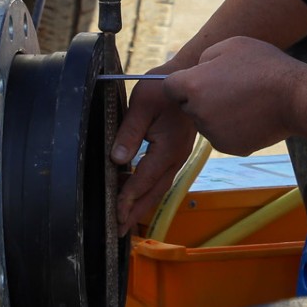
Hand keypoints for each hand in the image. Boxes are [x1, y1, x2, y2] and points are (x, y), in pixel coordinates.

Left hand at [111, 74, 197, 232]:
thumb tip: (117, 159)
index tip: (115, 212)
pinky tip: (137, 194)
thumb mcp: (142, 104)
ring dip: (142, 205)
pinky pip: (162, 178)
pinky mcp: (177, 152)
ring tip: (126, 221)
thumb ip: (129, 132)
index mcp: (168, 147)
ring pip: (160, 188)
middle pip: (154, 192)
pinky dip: (149, 191)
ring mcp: (179, 156)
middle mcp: (176, 157)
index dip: (127, 197)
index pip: (144, 179)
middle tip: (119, 231)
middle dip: (136, 212)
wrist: (192, 75)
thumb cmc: (165, 86)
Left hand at [162, 37, 306, 156]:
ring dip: (217, 114)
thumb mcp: (231, 46)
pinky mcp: (229, 147)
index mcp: (193, 85)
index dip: (183, 82)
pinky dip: (232, 129)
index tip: (199, 80)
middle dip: (201, 98)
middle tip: (230, 87)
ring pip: (205, 122)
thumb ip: (205, 58)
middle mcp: (198, 112)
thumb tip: (197, 71)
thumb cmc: (264, 66)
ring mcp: (213, 133)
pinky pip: (222, 136)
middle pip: (188, 106)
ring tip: (245, 100)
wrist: (295, 98)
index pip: (170, 87)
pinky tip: (252, 115)